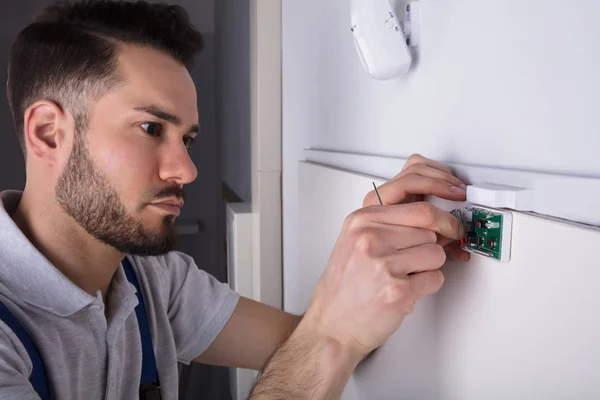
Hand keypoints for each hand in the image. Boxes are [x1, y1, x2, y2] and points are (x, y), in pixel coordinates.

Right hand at [302, 154, 467, 358]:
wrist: (333, 324)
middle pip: (430, 225)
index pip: (413, 196)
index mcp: (361, 220)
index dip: (442, 198)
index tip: (455, 196)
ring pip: (436, 252)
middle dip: (440, 237)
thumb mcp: (356, 240)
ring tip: (406, 274)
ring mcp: (383, 264)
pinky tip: (407, 288)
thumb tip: (432, 211)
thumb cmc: (346, 285)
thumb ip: (389, 221)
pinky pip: (435, 278)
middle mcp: (369, 238)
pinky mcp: (397, 290)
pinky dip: (427, 285)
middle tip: (441, 243)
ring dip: (429, 265)